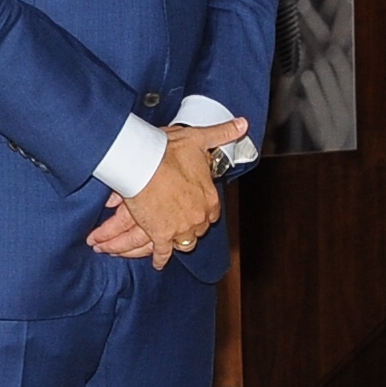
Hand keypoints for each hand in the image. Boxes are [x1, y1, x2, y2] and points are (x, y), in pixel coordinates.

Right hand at [94, 120, 245, 265]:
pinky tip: (160, 261)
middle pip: (199, 228)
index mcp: (210, 198)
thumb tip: (242, 125)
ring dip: (179, 239)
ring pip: (185, 242)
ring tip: (173, 237)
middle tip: (182, 220)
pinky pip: (163, 253)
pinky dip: (161, 258)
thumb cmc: (168, 150)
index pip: (212, 212)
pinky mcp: (161, 234)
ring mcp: (181, 227)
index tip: (196, 206)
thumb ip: (223, 134)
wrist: (143, 162)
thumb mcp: (199, 139)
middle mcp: (199, 216)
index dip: (203, 209)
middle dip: (192, 224)